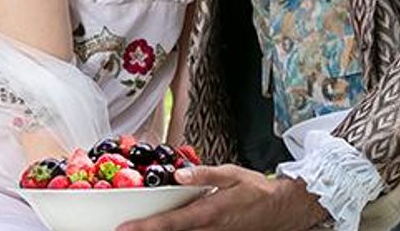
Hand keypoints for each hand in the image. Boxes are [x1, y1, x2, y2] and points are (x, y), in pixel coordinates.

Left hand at [115, 165, 330, 230]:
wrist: (280, 210)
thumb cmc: (256, 190)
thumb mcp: (232, 174)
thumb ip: (206, 174)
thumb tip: (181, 175)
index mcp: (208, 212)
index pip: (170, 222)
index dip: (145, 227)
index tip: (123, 229)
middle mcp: (207, 230)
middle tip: (119, 229)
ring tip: (133, 228)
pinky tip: (160, 228)